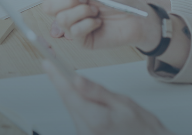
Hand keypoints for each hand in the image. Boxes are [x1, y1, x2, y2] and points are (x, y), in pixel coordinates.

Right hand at [41, 0, 159, 50]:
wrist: (140, 19)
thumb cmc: (122, 3)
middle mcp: (68, 12)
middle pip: (47, 7)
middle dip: (66, 1)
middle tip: (85, 0)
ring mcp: (74, 27)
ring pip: (62, 19)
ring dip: (82, 12)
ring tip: (96, 11)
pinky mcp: (82, 40)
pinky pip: (75, 31)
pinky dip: (89, 23)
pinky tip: (98, 23)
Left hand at [43, 60, 172, 134]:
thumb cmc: (144, 128)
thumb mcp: (124, 103)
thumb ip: (98, 92)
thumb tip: (77, 80)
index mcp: (96, 120)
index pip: (70, 94)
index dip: (56, 77)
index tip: (47, 63)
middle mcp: (86, 130)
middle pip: (68, 101)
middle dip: (61, 82)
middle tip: (52, 63)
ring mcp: (84, 134)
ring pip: (72, 108)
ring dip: (70, 92)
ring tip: (68, 77)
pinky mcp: (85, 134)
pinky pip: (78, 115)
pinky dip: (77, 103)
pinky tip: (80, 94)